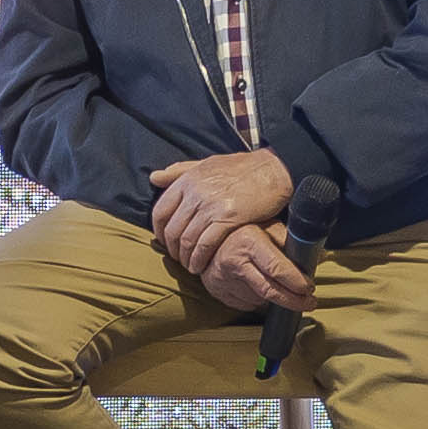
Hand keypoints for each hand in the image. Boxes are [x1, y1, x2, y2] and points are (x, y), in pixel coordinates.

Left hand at [151, 148, 294, 268]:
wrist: (273, 169)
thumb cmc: (242, 168)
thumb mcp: (207, 163)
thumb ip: (180, 171)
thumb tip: (154, 177)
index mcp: (188, 179)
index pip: (160, 211)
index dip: (159, 232)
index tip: (166, 242)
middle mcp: (195, 191)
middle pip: (172, 230)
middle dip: (173, 250)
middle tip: (179, 259)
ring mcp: (210, 205)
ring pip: (187, 240)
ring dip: (186, 258)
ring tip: (190, 265)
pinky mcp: (228, 217)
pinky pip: (205, 244)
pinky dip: (199, 259)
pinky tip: (201, 266)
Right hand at [189, 221, 309, 315]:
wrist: (206, 235)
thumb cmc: (240, 228)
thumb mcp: (267, 224)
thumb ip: (288, 240)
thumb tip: (314, 255)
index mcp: (248, 241)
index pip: (277, 269)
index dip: (296, 283)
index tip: (309, 288)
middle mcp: (233, 261)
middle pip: (269, 291)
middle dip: (293, 300)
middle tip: (308, 302)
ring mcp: (223, 279)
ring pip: (259, 299)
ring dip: (272, 296)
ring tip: (273, 281)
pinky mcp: (217, 291)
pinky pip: (245, 303)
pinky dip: (255, 297)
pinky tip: (255, 283)